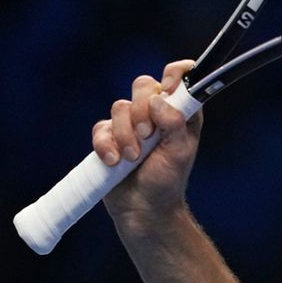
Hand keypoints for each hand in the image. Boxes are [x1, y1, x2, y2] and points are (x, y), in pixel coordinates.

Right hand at [95, 60, 202, 221]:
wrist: (142, 208)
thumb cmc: (167, 181)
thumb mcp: (179, 152)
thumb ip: (175, 123)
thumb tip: (159, 99)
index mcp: (180, 113)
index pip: (179, 78)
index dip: (175, 74)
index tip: (169, 87)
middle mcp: (156, 113)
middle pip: (143, 85)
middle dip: (141, 109)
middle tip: (148, 135)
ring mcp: (131, 123)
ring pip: (119, 106)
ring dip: (125, 134)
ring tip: (132, 158)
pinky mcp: (109, 136)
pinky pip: (101, 127)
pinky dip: (106, 145)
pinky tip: (114, 162)